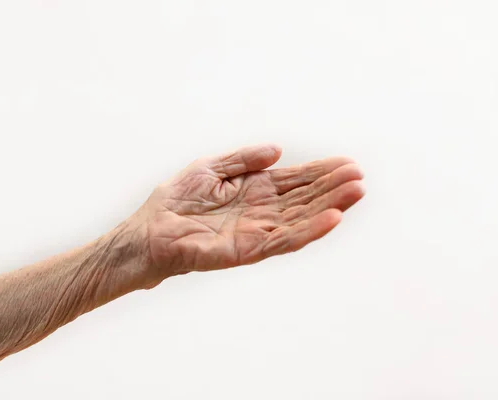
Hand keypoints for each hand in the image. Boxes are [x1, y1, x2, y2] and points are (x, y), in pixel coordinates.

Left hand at [133, 144, 364, 286]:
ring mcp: (255, 232)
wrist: (148, 230)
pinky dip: (308, 230)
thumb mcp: (211, 167)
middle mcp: (260, 211)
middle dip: (332, 187)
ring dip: (329, 206)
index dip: (321, 172)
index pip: (294, 180)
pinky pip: (282, 241)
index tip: (348, 164)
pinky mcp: (246, 251)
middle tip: (360, 177)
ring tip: (355, 193)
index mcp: (253, 190)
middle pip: (303, 199)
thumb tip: (278, 150)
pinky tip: (331, 218)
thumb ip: (244, 158)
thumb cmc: (175, 200)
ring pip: (300, 219)